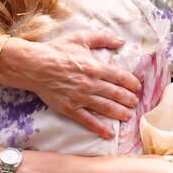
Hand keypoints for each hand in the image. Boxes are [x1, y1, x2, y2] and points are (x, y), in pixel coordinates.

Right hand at [12, 30, 141, 138]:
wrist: (34, 66)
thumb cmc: (57, 50)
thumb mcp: (81, 37)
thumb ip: (103, 38)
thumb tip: (121, 41)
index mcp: (95, 67)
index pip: (121, 77)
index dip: (132, 83)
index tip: (137, 87)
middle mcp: (91, 84)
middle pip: (117, 94)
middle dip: (129, 100)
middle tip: (135, 103)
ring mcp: (81, 98)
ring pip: (106, 108)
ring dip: (120, 113)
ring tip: (128, 116)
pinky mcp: (70, 108)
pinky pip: (88, 121)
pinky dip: (100, 129)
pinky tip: (109, 134)